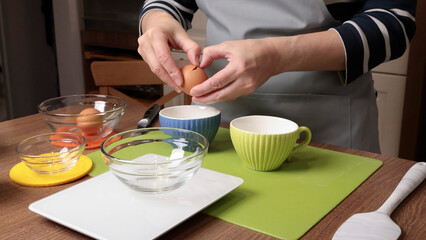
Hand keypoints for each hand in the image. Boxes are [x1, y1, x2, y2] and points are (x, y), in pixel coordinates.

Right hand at [137, 10, 200, 91]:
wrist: (157, 23)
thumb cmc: (169, 27)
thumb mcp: (183, 34)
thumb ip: (192, 48)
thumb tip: (197, 63)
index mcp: (155, 35)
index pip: (163, 57)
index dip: (172, 71)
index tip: (180, 81)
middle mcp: (145, 42)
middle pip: (156, 66)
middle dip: (169, 79)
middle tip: (179, 87)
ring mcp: (142, 49)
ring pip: (154, 69)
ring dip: (166, 79)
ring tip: (177, 85)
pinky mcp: (143, 55)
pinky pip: (153, 68)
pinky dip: (163, 74)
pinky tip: (171, 78)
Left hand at [190, 30, 344, 103]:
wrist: (273, 56)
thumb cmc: (252, 49)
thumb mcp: (229, 45)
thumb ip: (212, 53)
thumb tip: (201, 64)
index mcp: (238, 67)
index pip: (217, 82)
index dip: (203, 88)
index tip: (193, 91)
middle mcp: (244, 80)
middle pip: (221, 95)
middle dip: (205, 98)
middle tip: (194, 98)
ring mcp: (248, 87)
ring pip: (226, 98)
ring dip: (213, 99)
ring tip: (201, 98)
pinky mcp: (249, 91)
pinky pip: (232, 95)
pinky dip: (222, 96)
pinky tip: (214, 94)